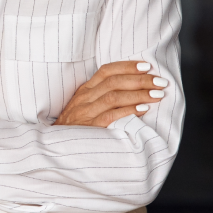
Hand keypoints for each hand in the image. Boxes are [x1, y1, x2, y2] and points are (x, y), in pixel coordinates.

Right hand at [54, 61, 168, 127]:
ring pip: (114, 96)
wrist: (53, 146)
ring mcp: (85, 113)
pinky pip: (110, 116)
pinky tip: (143, 110)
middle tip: (160, 81)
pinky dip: (128, 111)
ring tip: (157, 94)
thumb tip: (130, 89)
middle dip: (140, 80)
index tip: (147, 66)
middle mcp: (85, 98)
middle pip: (114, 82)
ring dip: (139, 94)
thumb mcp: (83, 106)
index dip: (127, 66)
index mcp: (85, 90)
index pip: (106, 70)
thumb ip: (101, 97)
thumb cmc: (74, 127)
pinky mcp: (88, 128)